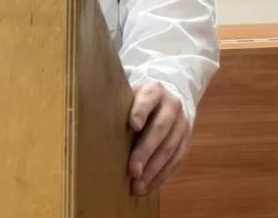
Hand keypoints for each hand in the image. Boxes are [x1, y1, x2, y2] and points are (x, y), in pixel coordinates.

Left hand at [127, 81, 190, 195]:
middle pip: (160, 128)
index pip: (148, 99)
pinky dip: (162, 175)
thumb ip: (119, 108)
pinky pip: (177, 160)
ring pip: (170, 148)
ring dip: (154, 169)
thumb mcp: (130, 97)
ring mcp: (182, 123)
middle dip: (146, 151)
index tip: (133, 125)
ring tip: (138, 186)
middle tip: (132, 170)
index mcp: (155, 91)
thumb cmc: (139, 103)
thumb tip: (92, 129)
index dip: (141, 111)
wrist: (169, 101)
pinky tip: (148, 186)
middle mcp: (172, 105)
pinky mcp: (186, 140)